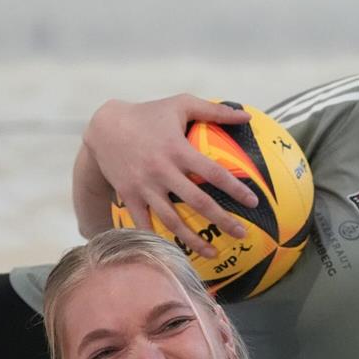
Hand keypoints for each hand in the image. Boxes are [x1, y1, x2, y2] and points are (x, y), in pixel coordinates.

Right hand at [83, 94, 260, 256]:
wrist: (104, 127)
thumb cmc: (149, 114)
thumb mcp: (180, 104)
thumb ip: (215, 110)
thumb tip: (246, 116)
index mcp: (178, 149)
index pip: (214, 173)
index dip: (235, 189)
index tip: (253, 203)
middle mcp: (162, 171)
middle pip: (197, 202)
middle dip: (222, 221)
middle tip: (242, 234)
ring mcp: (144, 186)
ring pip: (172, 220)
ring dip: (193, 240)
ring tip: (213, 254)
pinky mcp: (129, 196)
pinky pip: (144, 224)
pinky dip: (157, 241)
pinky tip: (175, 255)